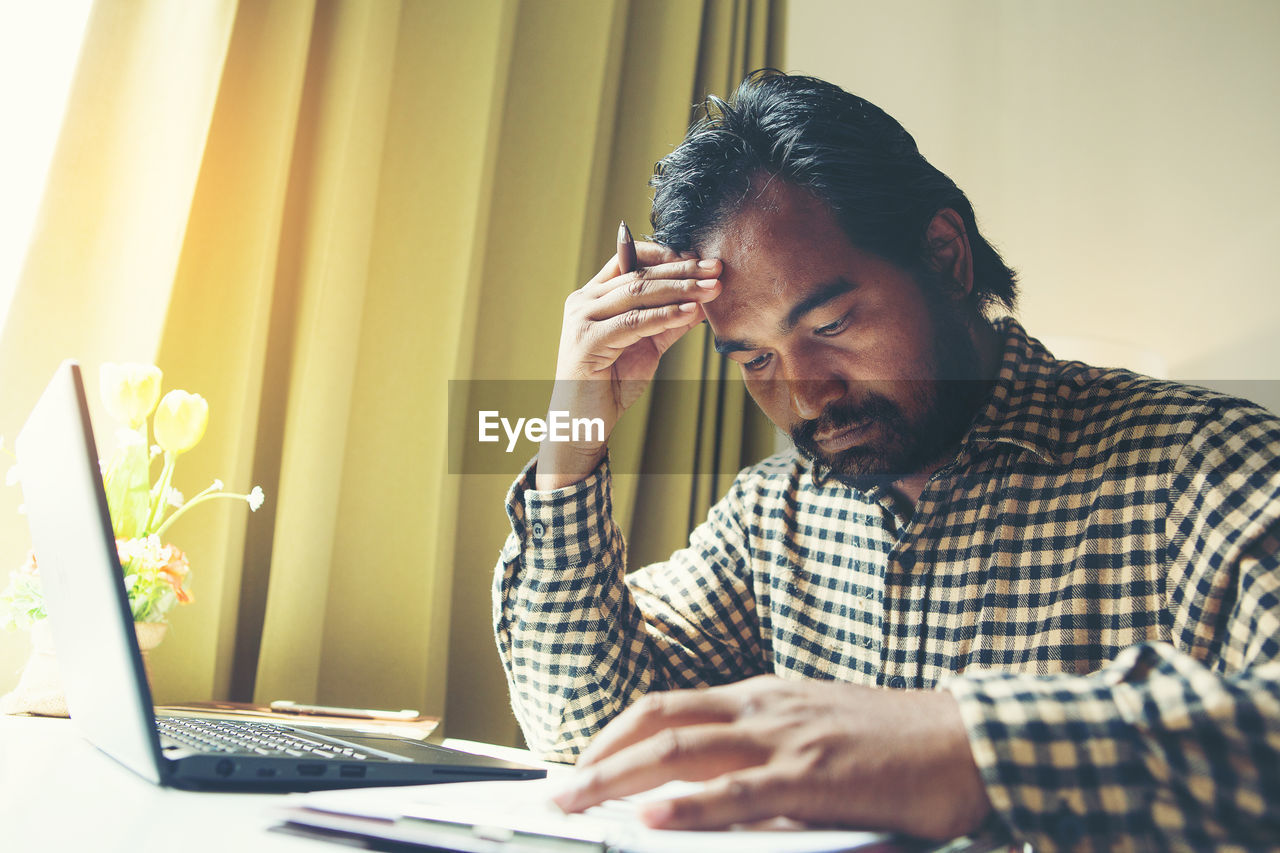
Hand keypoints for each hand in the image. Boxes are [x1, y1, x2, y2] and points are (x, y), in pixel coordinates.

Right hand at [535, 242, 720, 489]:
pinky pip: (633, 322)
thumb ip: (669, 321)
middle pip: (639, 274)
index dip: (666, 256)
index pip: (630, 259)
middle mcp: (583, 301)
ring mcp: (581, 319)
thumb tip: (703, 300)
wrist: (583, 424)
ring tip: (711, 289)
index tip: (701, 260)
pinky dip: (664, 315)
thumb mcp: (647, 345)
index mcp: (594, 296)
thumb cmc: (612, 385)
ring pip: (637, 293)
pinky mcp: (586, 341)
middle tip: (716, 268)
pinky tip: (690, 312)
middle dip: (682, 270)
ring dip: (680, 290)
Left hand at [550, 675, 991, 840]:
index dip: (616, 734)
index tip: (582, 764)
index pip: (669, 706)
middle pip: (659, 722)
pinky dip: (690, 806)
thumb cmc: (898, 742)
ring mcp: (787, 739)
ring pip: (682, 751)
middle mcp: (764, 708)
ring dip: (618, 779)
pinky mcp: (815, 779)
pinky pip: (739, 792)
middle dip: (598, 758)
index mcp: (763, 696)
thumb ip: (765, 752)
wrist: (971, 740)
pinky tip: (653, 819)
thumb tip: (706, 790)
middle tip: (559, 792)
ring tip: (576, 803)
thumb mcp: (818, 731)